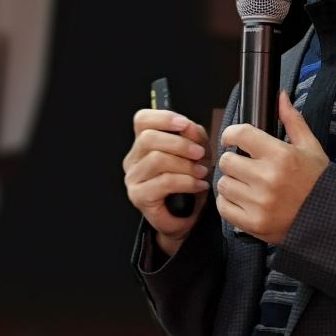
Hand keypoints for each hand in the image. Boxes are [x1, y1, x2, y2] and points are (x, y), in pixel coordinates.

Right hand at [122, 109, 210, 256]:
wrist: (186, 217)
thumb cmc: (190, 182)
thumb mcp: (196, 153)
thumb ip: (194, 136)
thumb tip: (190, 127)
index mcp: (144, 144)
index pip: (142, 120)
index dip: (163, 118)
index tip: (185, 124)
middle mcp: (134, 159)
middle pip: (148, 139)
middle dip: (179, 144)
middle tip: (200, 153)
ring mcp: (133, 178)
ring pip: (156, 160)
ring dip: (185, 165)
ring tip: (202, 172)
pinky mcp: (139, 196)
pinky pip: (163, 182)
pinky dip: (186, 182)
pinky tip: (199, 185)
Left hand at [216, 91, 327, 244]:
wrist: (330, 218)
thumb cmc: (317, 181)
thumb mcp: (310, 147)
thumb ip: (292, 120)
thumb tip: (281, 96)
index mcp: (281, 155)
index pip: (240, 134)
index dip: (231, 134)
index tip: (232, 139)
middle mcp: (268, 178)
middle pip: (227, 160)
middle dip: (233, 160)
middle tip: (244, 165)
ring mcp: (259, 203)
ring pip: (223, 184)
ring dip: (231, 182)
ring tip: (246, 184)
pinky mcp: (253, 223)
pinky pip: (223, 207)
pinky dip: (229, 203)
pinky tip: (243, 199)